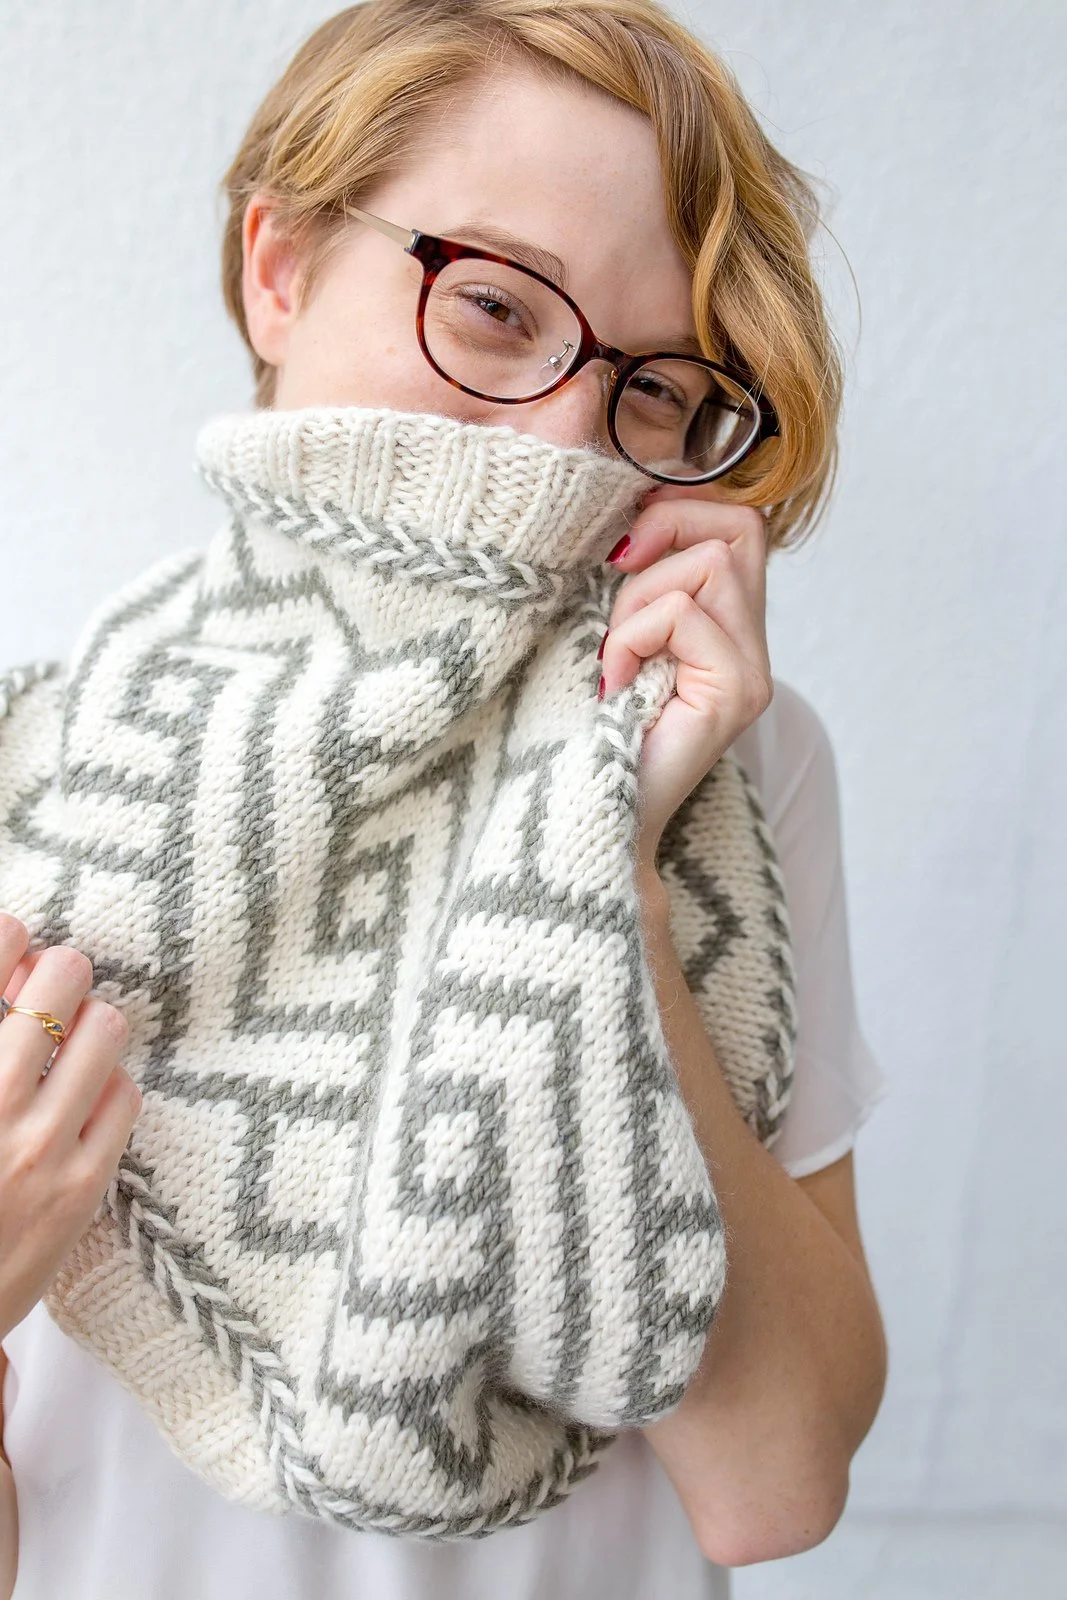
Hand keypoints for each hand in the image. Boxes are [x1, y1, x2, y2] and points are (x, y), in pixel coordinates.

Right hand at [0, 915, 140, 1341]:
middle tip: (49, 985)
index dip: (8, 935)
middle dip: (58, 970)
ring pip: (106, 1026)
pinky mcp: (80, 1190)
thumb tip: (15, 969)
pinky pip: (126, 1095)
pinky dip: (109, 1085)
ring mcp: (35, 1146)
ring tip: (70, 1044)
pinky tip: (83, 1102)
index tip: (12, 941)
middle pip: (61, 975)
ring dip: (89, 1023)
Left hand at [599, 485, 772, 868]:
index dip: (680, 510)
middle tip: (615, 589)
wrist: (584, 813)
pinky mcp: (738, 693)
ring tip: (613, 657)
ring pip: (706, 565)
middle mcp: (754, 648)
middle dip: (663, 535)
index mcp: (728, 627)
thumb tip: (628, 499)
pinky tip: (613, 684)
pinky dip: (631, 638)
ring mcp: (754, 672)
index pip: (739, 522)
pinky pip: (682, 613)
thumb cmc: (583, 723)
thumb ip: (633, 575)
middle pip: (740, 527)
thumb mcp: (608, 629)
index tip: (621, 550)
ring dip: (637, 601)